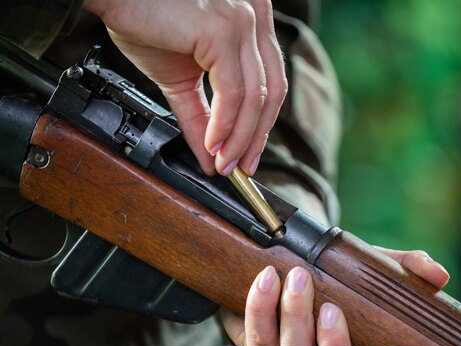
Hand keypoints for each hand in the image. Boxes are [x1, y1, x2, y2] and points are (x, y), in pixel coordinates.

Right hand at [83, 0, 286, 175]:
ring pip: (255, 96)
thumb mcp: (180, 76)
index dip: (262, 124)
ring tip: (224, 163)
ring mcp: (242, 20)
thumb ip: (200, 114)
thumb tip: (210, 154)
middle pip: (272, 91)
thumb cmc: (142, 19)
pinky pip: (233, 92)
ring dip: (240, 139)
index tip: (248, 154)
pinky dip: (224, 125)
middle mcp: (255, 15)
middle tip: (239, 167)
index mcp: (253, 20)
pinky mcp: (222, 30)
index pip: (271, 81)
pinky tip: (212, 143)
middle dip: (256, 137)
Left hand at [221, 248, 448, 345]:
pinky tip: (265, 278)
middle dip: (304, 324)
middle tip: (308, 281)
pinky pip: (250, 335)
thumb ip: (408, 271)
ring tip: (291, 274)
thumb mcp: (376, 274)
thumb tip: (439, 276)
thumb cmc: (342, 281)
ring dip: (282, 311)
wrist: (294, 270)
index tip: (336, 312)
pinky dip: (257, 305)